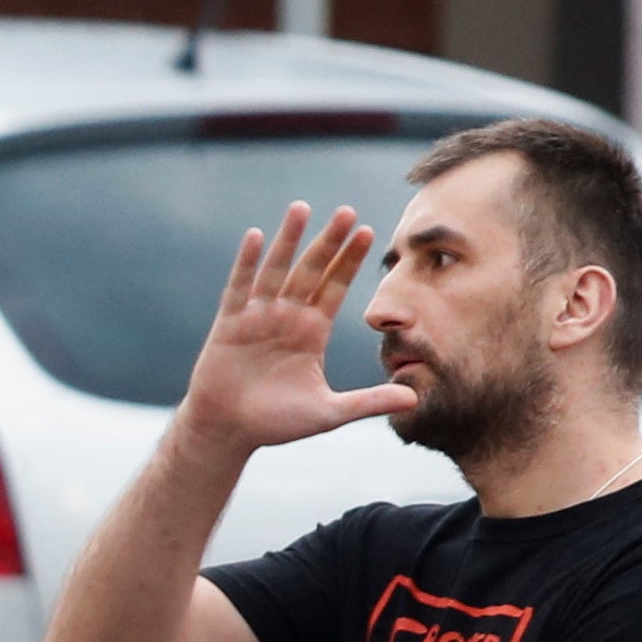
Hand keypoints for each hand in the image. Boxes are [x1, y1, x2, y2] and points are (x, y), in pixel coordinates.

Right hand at [180, 204, 416, 455]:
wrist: (227, 433)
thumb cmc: (275, 423)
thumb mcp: (328, 413)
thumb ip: (369, 402)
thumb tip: (414, 399)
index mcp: (311, 332)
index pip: (335, 288)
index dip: (350, 261)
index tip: (369, 232)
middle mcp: (286, 318)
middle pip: (311, 271)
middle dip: (328, 242)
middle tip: (347, 211)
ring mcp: (257, 318)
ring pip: (276, 271)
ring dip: (289, 240)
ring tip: (302, 207)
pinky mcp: (229, 325)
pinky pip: (239, 288)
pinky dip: (247, 263)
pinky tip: (257, 237)